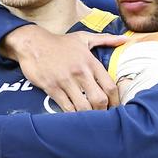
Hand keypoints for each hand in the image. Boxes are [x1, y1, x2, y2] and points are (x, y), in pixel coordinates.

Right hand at [0, 25, 126, 111]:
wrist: (33, 43)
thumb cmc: (60, 42)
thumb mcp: (84, 38)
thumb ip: (106, 39)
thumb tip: (125, 39)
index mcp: (90, 62)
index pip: (110, 86)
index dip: (116, 101)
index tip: (116, 107)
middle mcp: (80, 72)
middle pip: (99, 100)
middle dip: (103, 111)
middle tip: (103, 116)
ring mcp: (66, 81)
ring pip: (83, 107)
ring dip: (88, 116)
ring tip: (90, 119)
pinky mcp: (52, 88)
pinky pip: (66, 107)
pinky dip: (72, 115)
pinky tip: (75, 117)